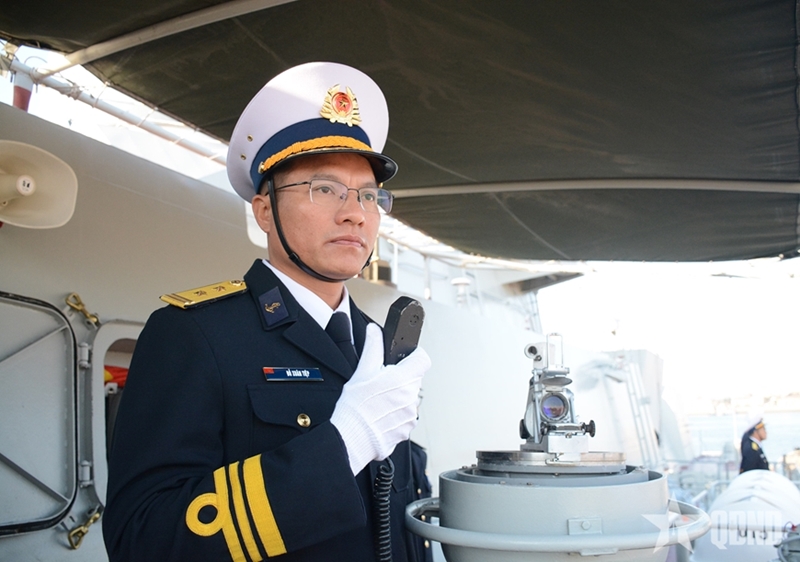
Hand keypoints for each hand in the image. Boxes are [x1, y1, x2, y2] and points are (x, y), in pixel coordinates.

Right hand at [330, 323, 429, 474]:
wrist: (352, 438)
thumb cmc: (356, 407)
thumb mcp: (363, 371)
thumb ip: (373, 347)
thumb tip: (374, 330)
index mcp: (404, 378)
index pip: (422, 359)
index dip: (414, 355)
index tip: (405, 357)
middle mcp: (411, 396)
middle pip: (413, 379)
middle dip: (400, 378)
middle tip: (381, 382)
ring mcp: (410, 415)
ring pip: (409, 398)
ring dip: (398, 397)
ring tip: (378, 401)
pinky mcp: (406, 430)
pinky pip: (404, 416)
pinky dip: (395, 414)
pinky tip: (379, 415)